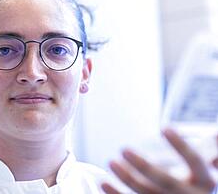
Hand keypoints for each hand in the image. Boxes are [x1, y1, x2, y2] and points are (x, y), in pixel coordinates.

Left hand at [101, 129, 217, 193]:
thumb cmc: (193, 169)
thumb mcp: (206, 154)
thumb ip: (210, 144)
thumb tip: (215, 137)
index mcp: (205, 180)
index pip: (195, 161)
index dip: (181, 145)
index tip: (164, 127)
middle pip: (166, 181)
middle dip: (144, 166)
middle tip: (123, 149)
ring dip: (127, 179)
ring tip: (111, 162)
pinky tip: (103, 182)